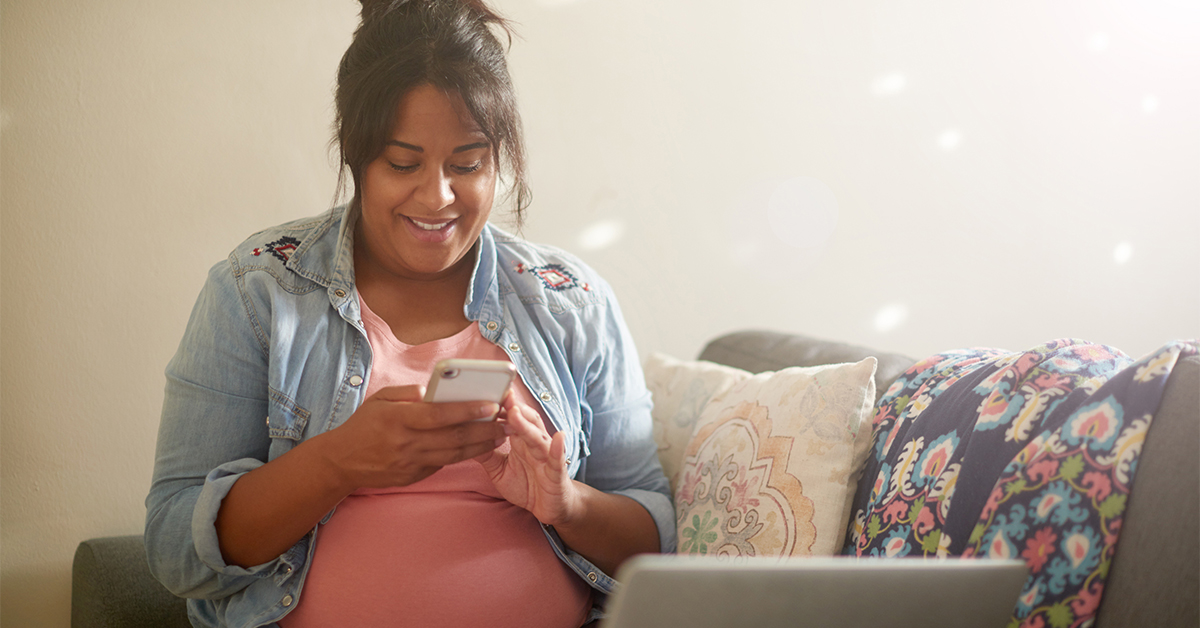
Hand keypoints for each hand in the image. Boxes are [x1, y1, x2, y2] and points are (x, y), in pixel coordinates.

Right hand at [325, 385, 505, 489]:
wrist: (342, 462)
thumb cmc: (364, 425)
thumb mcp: (380, 399)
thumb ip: (407, 394)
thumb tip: (431, 391)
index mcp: (399, 419)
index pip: (440, 415)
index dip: (468, 410)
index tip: (492, 404)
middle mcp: (407, 443)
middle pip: (454, 438)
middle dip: (485, 430)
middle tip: (508, 423)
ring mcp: (411, 463)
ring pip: (454, 454)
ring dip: (481, 446)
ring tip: (501, 436)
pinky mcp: (413, 476)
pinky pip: (443, 464)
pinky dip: (463, 456)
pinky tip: (479, 448)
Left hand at [476, 395, 581, 525]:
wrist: (549, 507)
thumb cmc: (526, 485)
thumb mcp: (498, 471)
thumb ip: (486, 454)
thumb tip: (463, 438)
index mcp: (521, 441)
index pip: (511, 418)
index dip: (501, 405)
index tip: (487, 391)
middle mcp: (535, 444)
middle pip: (526, 421)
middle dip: (514, 407)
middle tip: (500, 393)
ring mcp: (547, 457)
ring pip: (538, 437)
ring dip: (527, 425)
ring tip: (515, 412)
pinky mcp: (557, 473)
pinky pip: (558, 460)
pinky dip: (558, 449)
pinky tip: (559, 437)